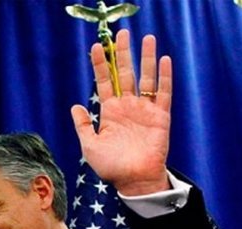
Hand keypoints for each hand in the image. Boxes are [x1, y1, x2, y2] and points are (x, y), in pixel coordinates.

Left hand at [71, 30, 171, 195]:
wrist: (135, 181)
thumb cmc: (112, 167)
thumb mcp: (90, 146)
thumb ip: (84, 126)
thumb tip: (76, 106)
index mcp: (110, 112)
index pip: (104, 81)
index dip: (101, 64)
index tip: (97, 47)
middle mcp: (127, 107)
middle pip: (126, 73)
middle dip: (124, 54)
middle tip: (122, 34)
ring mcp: (144, 110)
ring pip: (146, 78)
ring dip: (147, 58)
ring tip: (148, 38)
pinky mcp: (160, 117)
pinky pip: (163, 93)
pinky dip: (165, 77)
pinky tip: (164, 60)